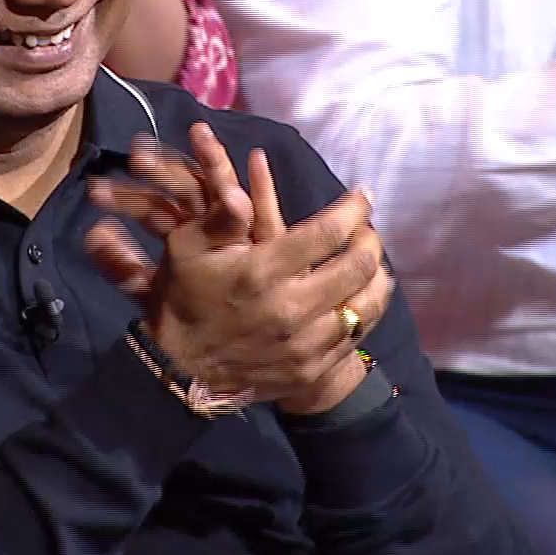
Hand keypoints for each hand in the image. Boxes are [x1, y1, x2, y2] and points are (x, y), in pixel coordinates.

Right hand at [86, 123, 389, 412]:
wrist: (178, 367)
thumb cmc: (186, 296)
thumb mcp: (187, 247)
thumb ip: (221, 216)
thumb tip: (245, 184)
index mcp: (261, 272)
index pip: (327, 234)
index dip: (354, 209)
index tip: (364, 196)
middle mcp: (289, 309)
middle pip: (358, 268)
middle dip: (370, 241)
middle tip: (365, 230)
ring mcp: (304, 345)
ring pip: (367, 306)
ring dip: (377, 277)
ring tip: (369, 263)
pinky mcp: (310, 370)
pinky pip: (356, 337)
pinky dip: (365, 312)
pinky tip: (357, 298)